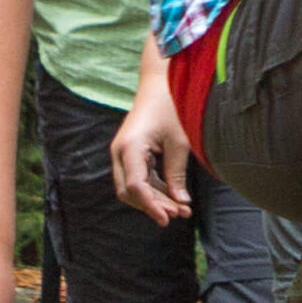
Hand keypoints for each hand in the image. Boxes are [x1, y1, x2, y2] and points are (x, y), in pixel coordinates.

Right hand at [113, 77, 192, 224]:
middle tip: (180, 215)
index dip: (151, 205)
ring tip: (181, 210)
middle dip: (153, 206)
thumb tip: (181, 202)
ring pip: (133, 188)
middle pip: (129, 191)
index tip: (168, 218)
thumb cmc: (171, 107)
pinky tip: (174, 198)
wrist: (159, 84)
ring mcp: (122, 154)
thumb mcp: (180, 141)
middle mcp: (120, 153)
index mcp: (130, 148)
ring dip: (154, 200)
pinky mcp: (130, 154)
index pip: (135, 186)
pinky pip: (138, 178)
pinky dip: (154, 189)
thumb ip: (177, 172)